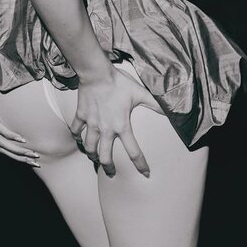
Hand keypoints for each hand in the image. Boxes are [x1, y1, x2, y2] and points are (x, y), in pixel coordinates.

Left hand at [0, 94, 40, 168]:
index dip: (17, 157)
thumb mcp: (8, 107)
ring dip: (16, 149)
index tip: (32, 162)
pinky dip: (10, 135)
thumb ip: (17, 114)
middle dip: (20, 157)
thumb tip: (35, 117)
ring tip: (30, 153)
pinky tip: (21, 139)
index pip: (5, 149)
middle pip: (3, 149)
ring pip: (0, 142)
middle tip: (35, 161)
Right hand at [69, 62, 158, 177]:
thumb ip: (155, 104)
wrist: (96, 73)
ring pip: (89, 147)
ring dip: (92, 155)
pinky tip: (78, 138)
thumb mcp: (140, 94)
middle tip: (112, 172)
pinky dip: (76, 136)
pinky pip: (75, 130)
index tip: (145, 172)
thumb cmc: (118, 83)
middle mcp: (106, 129)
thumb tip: (171, 111)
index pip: (133, 151)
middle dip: (109, 168)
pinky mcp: (81, 115)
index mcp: (122, 126)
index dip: (140, 164)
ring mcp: (91, 123)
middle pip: (105, 157)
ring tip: (96, 158)